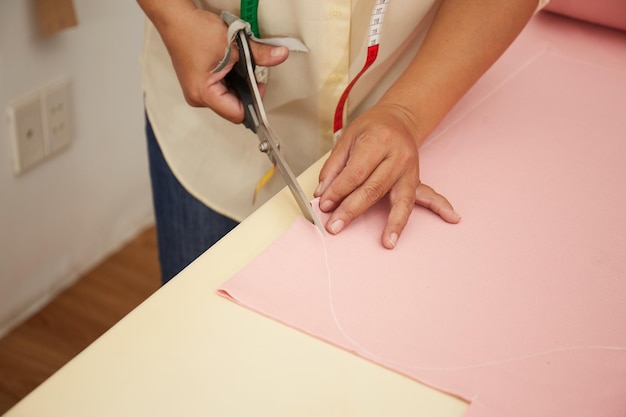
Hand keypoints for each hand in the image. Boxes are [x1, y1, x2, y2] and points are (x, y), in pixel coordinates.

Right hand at [156, 7, 288, 122]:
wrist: (175, 18)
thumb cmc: (193, 30)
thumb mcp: (233, 43)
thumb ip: (259, 54)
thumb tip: (279, 56)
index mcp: (203, 93)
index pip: (237, 113)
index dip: (253, 102)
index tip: (261, 88)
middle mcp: (197, 97)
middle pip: (234, 107)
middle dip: (247, 91)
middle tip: (252, 71)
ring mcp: (196, 92)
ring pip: (228, 99)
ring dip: (239, 84)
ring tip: (237, 65)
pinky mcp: (198, 85)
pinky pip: (221, 90)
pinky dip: (230, 80)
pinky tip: (230, 65)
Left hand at [315, 103, 460, 248]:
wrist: (399, 118)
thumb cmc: (372, 128)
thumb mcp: (347, 138)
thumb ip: (334, 167)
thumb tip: (322, 193)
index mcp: (378, 141)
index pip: (355, 172)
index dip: (338, 191)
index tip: (324, 204)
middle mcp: (397, 156)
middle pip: (374, 189)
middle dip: (352, 210)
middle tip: (335, 226)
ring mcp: (410, 169)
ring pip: (402, 199)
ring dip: (394, 223)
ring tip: (388, 242)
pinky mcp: (416, 179)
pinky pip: (429, 195)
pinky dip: (441, 207)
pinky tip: (452, 217)